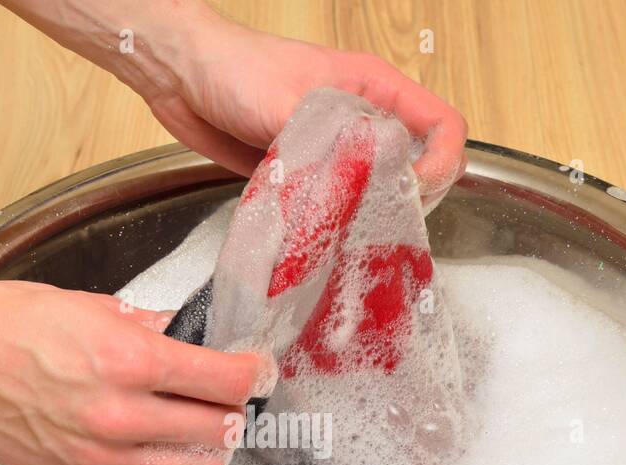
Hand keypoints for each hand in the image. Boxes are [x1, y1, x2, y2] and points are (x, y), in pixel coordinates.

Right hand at [0, 274, 262, 464]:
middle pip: (219, 429)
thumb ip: (149, 326)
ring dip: (206, 448)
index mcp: (130, 360)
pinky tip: (149, 443)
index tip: (256, 370)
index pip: (225, 380)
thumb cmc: (5, 323)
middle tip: (229, 398)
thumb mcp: (92, 306)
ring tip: (199, 427)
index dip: (252, 374)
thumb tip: (186, 336)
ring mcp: (100, 454)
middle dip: (233, 412)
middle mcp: (121, 414)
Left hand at [142, 14, 468, 205]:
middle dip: (410, 198)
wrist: (183, 75)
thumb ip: (326, 143)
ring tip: (352, 235)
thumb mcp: (287, 103)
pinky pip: (338, 202)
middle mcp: (363, 119)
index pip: (442, 124)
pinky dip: (336, 222)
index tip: (415, 191)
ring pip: (379, 189)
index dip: (442, 162)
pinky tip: (322, 236)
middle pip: (419, 165)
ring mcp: (337, 147)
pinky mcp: (309, 171)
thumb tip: (359, 184)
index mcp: (374, 88)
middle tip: (382, 224)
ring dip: (371, 214)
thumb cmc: (234, 68)